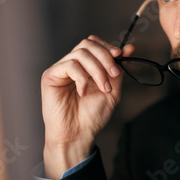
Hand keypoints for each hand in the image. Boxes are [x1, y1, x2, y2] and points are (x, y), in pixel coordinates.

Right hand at [41, 35, 133, 179]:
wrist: (78, 136)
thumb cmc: (92, 117)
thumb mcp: (112, 90)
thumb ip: (118, 70)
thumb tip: (129, 48)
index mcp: (85, 66)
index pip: (93, 43)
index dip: (107, 46)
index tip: (120, 55)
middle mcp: (72, 64)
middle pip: (87, 44)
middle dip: (105, 57)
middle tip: (113, 74)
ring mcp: (60, 69)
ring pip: (80, 53)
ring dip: (97, 70)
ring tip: (103, 88)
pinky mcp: (50, 76)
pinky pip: (69, 65)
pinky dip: (81, 78)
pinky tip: (83, 93)